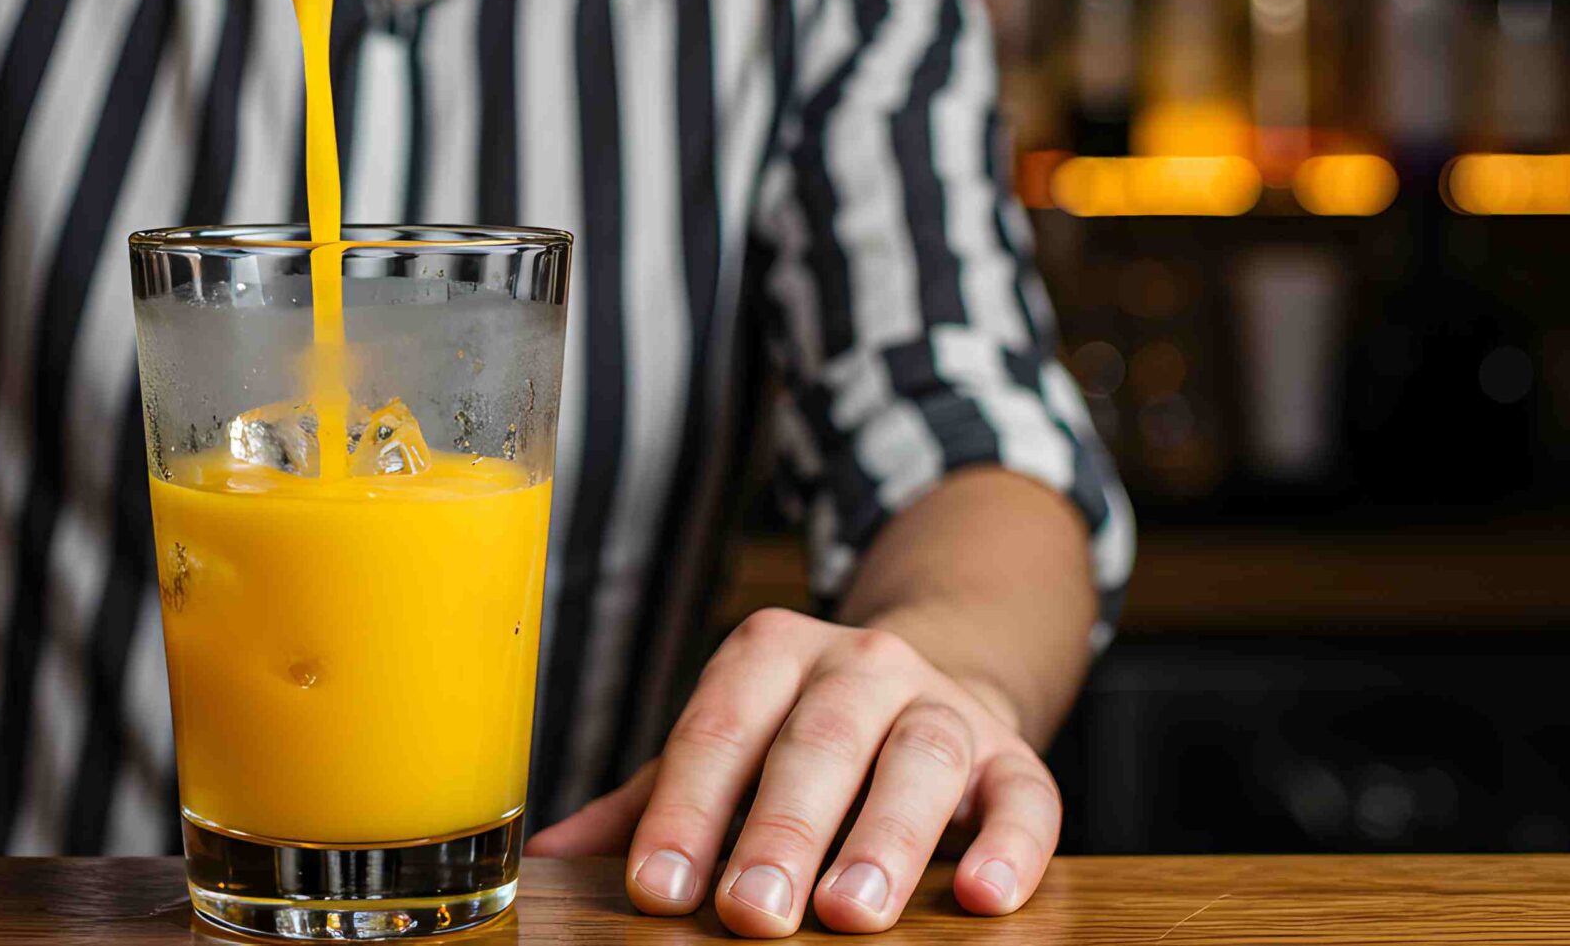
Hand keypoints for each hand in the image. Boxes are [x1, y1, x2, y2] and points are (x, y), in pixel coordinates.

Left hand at [527, 609, 1060, 936]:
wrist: (927, 684)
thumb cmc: (796, 737)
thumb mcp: (722, 750)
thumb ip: (647, 803)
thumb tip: (543, 862)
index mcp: (768, 656)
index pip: (717, 730)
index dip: (685, 810)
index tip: (657, 890)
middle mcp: (860, 664)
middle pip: (818, 743)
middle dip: (780, 832)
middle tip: (749, 913)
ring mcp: (942, 705)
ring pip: (920, 759)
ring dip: (886, 837)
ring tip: (852, 911)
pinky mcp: (1015, 755)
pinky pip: (1026, 794)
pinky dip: (1008, 846)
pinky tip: (979, 896)